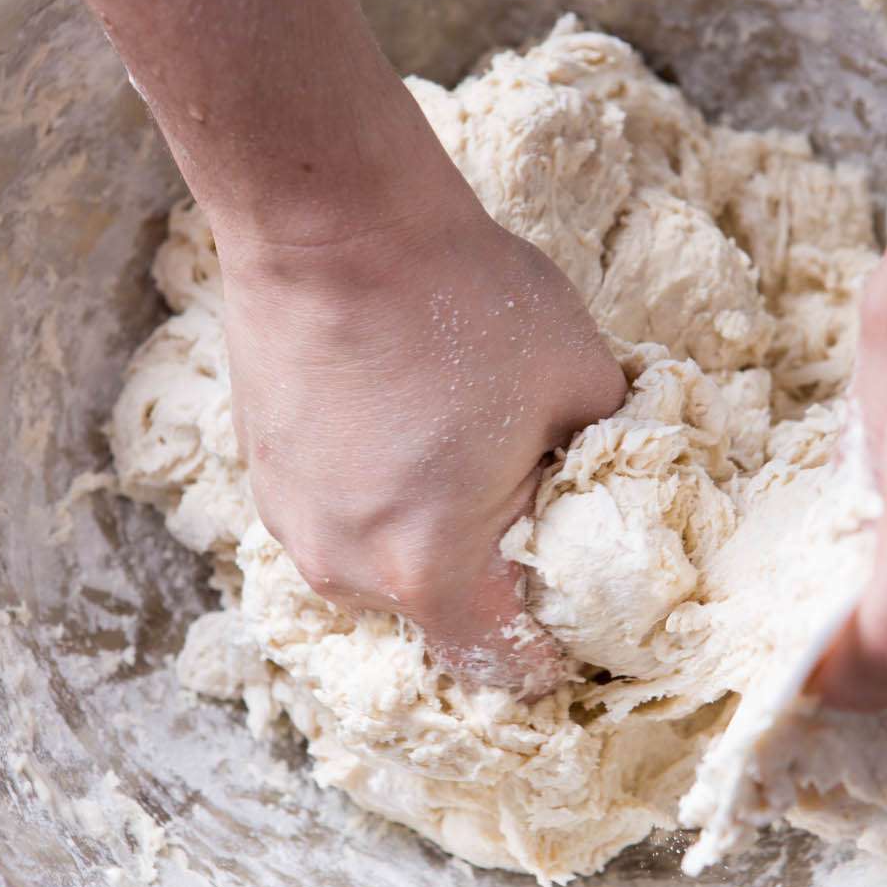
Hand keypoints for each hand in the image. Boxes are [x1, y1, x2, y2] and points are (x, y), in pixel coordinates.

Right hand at [217, 189, 625, 695]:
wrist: (332, 221)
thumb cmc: (461, 298)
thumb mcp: (584, 383)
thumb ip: (614, 463)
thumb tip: (619, 487)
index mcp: (432, 569)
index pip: (506, 666)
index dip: (555, 648)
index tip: (579, 610)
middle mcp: (348, 573)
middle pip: (446, 620)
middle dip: (496, 580)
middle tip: (531, 503)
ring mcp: (296, 530)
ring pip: (391, 573)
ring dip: (433, 539)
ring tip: (461, 454)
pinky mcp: (267, 484)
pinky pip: (347, 525)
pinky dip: (384, 502)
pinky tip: (406, 429)